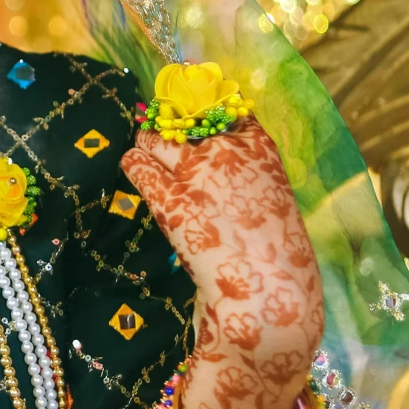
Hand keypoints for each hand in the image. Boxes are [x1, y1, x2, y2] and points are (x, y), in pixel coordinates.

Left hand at [121, 119, 323, 408]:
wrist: (270, 299)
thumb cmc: (276, 260)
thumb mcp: (270, 206)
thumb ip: (246, 179)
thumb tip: (215, 166)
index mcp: (262, 150)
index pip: (226, 109)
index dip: (204, 116)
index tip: (194, 125)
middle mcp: (228, 151)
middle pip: (184, 120)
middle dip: (172, 131)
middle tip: (164, 146)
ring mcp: (197, 173)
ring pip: (155, 137)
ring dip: (148, 146)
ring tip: (147, 160)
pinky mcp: (170, 200)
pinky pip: (138, 164)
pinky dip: (133, 165)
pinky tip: (134, 172)